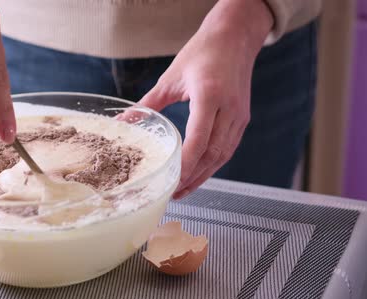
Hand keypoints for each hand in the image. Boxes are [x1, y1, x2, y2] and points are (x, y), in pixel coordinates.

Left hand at [138, 0, 272, 198]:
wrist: (235, 38)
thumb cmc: (202, 53)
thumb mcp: (170, 78)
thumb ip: (147, 104)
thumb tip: (123, 122)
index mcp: (210, 95)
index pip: (200, 138)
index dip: (187, 163)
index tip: (172, 179)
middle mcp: (229, 108)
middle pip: (213, 153)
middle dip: (193, 176)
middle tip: (174, 192)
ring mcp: (239, 115)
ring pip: (222, 154)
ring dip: (204, 175)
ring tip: (184, 189)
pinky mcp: (243, 118)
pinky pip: (228, 147)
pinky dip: (213, 163)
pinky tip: (199, 172)